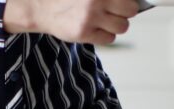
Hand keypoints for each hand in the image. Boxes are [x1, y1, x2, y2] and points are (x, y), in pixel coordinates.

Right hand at [3, 0, 138, 45]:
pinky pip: (109, 38)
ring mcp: (90, 17)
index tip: (124, 3)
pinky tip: (96, 29)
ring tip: (104, 20)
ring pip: (122, 26)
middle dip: (125, 12)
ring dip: (116, 25)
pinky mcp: (84, 33)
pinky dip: (106, 35)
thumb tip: (132, 2)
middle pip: (131, 10)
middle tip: (114, 11)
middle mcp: (96, 0)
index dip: (128, 0)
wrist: (41, 7)